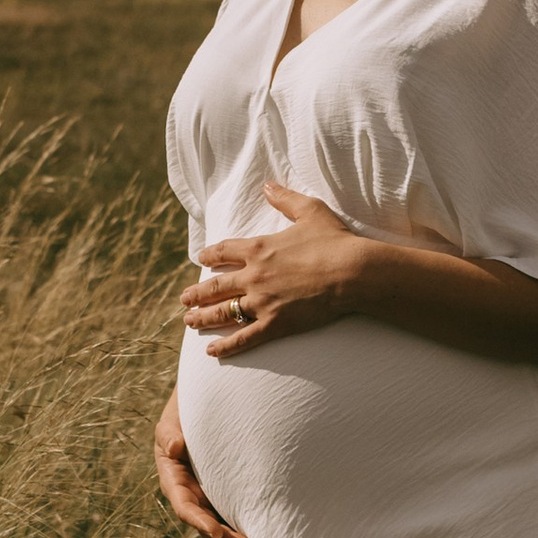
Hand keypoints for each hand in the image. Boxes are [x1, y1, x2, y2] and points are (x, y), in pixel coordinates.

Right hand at [154, 389, 251, 537]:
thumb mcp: (173, 418)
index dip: (198, 521)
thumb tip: (175, 447)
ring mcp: (207, 495)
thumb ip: (169, 432)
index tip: (215, 531)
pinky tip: (264, 533)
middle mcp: (189, 492)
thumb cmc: (186, 411)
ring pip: (219, 524)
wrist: (207, 403)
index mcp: (173, 479)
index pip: (184, 506)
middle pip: (203, 524)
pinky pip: (233, 514)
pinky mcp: (225, 493)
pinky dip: (244, 526)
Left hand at [182, 183, 379, 356]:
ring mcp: (263, 302)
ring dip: (203, 318)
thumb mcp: (310, 211)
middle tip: (183, 299)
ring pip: (224, 312)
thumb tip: (268, 185)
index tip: (200, 259)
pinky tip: (212, 352)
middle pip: (216, 286)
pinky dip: (227, 346)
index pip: (224, 252)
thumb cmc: (335, 240)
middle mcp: (254, 276)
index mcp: (259, 248)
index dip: (209, 255)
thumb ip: (285, 198)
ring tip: (189, 321)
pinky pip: (245, 337)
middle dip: (196, 293)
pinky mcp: (276, 324)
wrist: (353, 272)